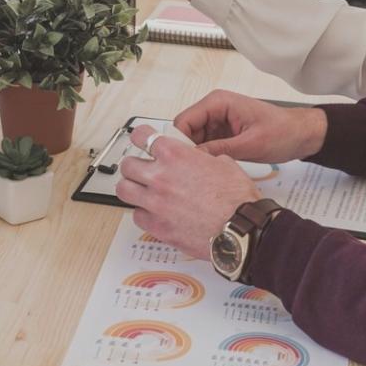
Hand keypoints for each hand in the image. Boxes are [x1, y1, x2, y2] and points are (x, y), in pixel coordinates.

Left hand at [115, 127, 260, 260]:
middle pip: (127, 165)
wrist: (242, 229)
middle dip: (135, 166)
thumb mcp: (223, 163)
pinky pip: (137, 216)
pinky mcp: (157, 227)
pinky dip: (144, 214)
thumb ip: (201, 158)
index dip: (140, 137)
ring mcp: (155, 203)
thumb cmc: (237, 199)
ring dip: (133, 189)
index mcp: (175, 156)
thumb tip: (198, 159)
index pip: (142, 136)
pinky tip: (155, 213)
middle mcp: (160, 177)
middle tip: (143, 170)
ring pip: (124, 190)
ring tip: (142, 191)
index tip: (141, 140)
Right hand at [173, 90, 327, 162]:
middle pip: (185, 132)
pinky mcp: (223, 135)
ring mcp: (218, 123)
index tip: (181, 164)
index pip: (183, 121)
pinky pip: (206, 147)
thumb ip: (219, 150)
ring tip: (204, 175)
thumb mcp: (250, 143)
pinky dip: (207, 159)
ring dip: (198, 157)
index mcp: (218, 102)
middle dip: (187, 152)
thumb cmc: (283, 132)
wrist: (303, 135)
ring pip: (194, 142)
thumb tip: (193, 159)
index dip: (179, 143)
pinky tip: (212, 172)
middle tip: (192, 174)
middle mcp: (214, 109)